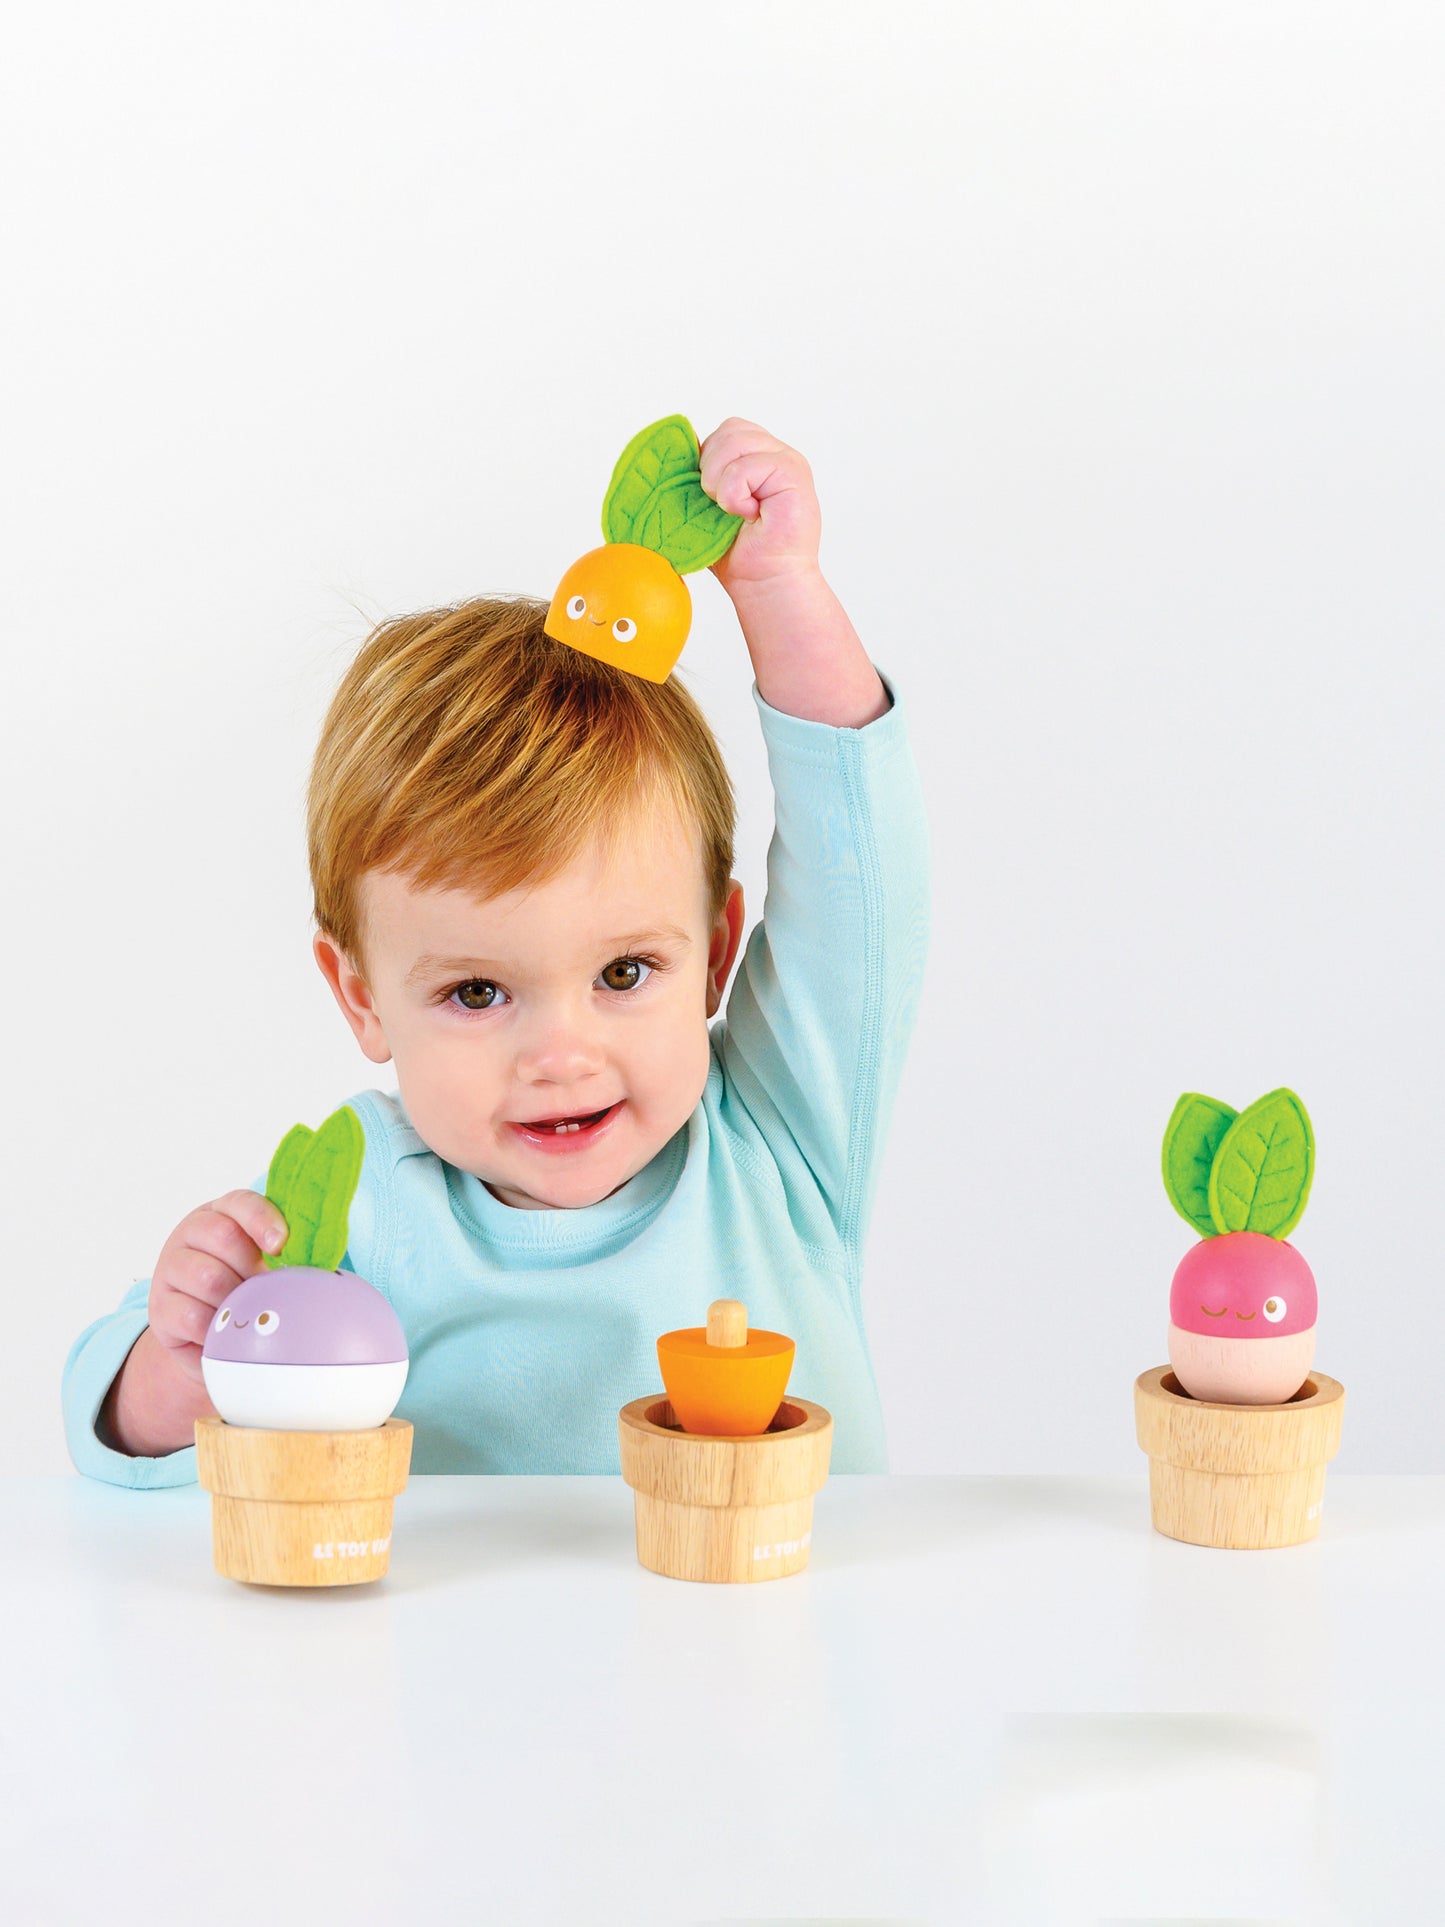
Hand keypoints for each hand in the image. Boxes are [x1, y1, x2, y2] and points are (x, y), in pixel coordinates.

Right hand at [148, 1190, 288, 1382]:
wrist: (209, 1334)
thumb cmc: (246, 1288)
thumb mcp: (265, 1265)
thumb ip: (285, 1256)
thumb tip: (318, 1269)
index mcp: (224, 1212)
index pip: (242, 1203)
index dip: (262, 1220)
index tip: (281, 1245)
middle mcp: (192, 1232)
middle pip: (223, 1235)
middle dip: (251, 1266)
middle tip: (264, 1289)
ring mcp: (170, 1268)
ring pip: (207, 1277)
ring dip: (234, 1299)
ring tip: (244, 1311)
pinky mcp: (159, 1306)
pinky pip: (190, 1315)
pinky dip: (214, 1327)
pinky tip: (222, 1331)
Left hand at [698, 418, 821, 594]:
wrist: (765, 584)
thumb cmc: (738, 553)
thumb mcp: (708, 505)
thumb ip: (699, 475)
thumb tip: (671, 455)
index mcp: (759, 456)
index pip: (726, 431)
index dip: (709, 460)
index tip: (714, 499)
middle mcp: (776, 453)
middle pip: (729, 430)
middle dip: (711, 469)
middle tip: (722, 507)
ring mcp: (788, 460)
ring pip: (733, 442)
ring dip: (720, 483)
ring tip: (734, 511)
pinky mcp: (793, 473)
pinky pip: (744, 468)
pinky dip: (734, 496)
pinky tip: (749, 515)